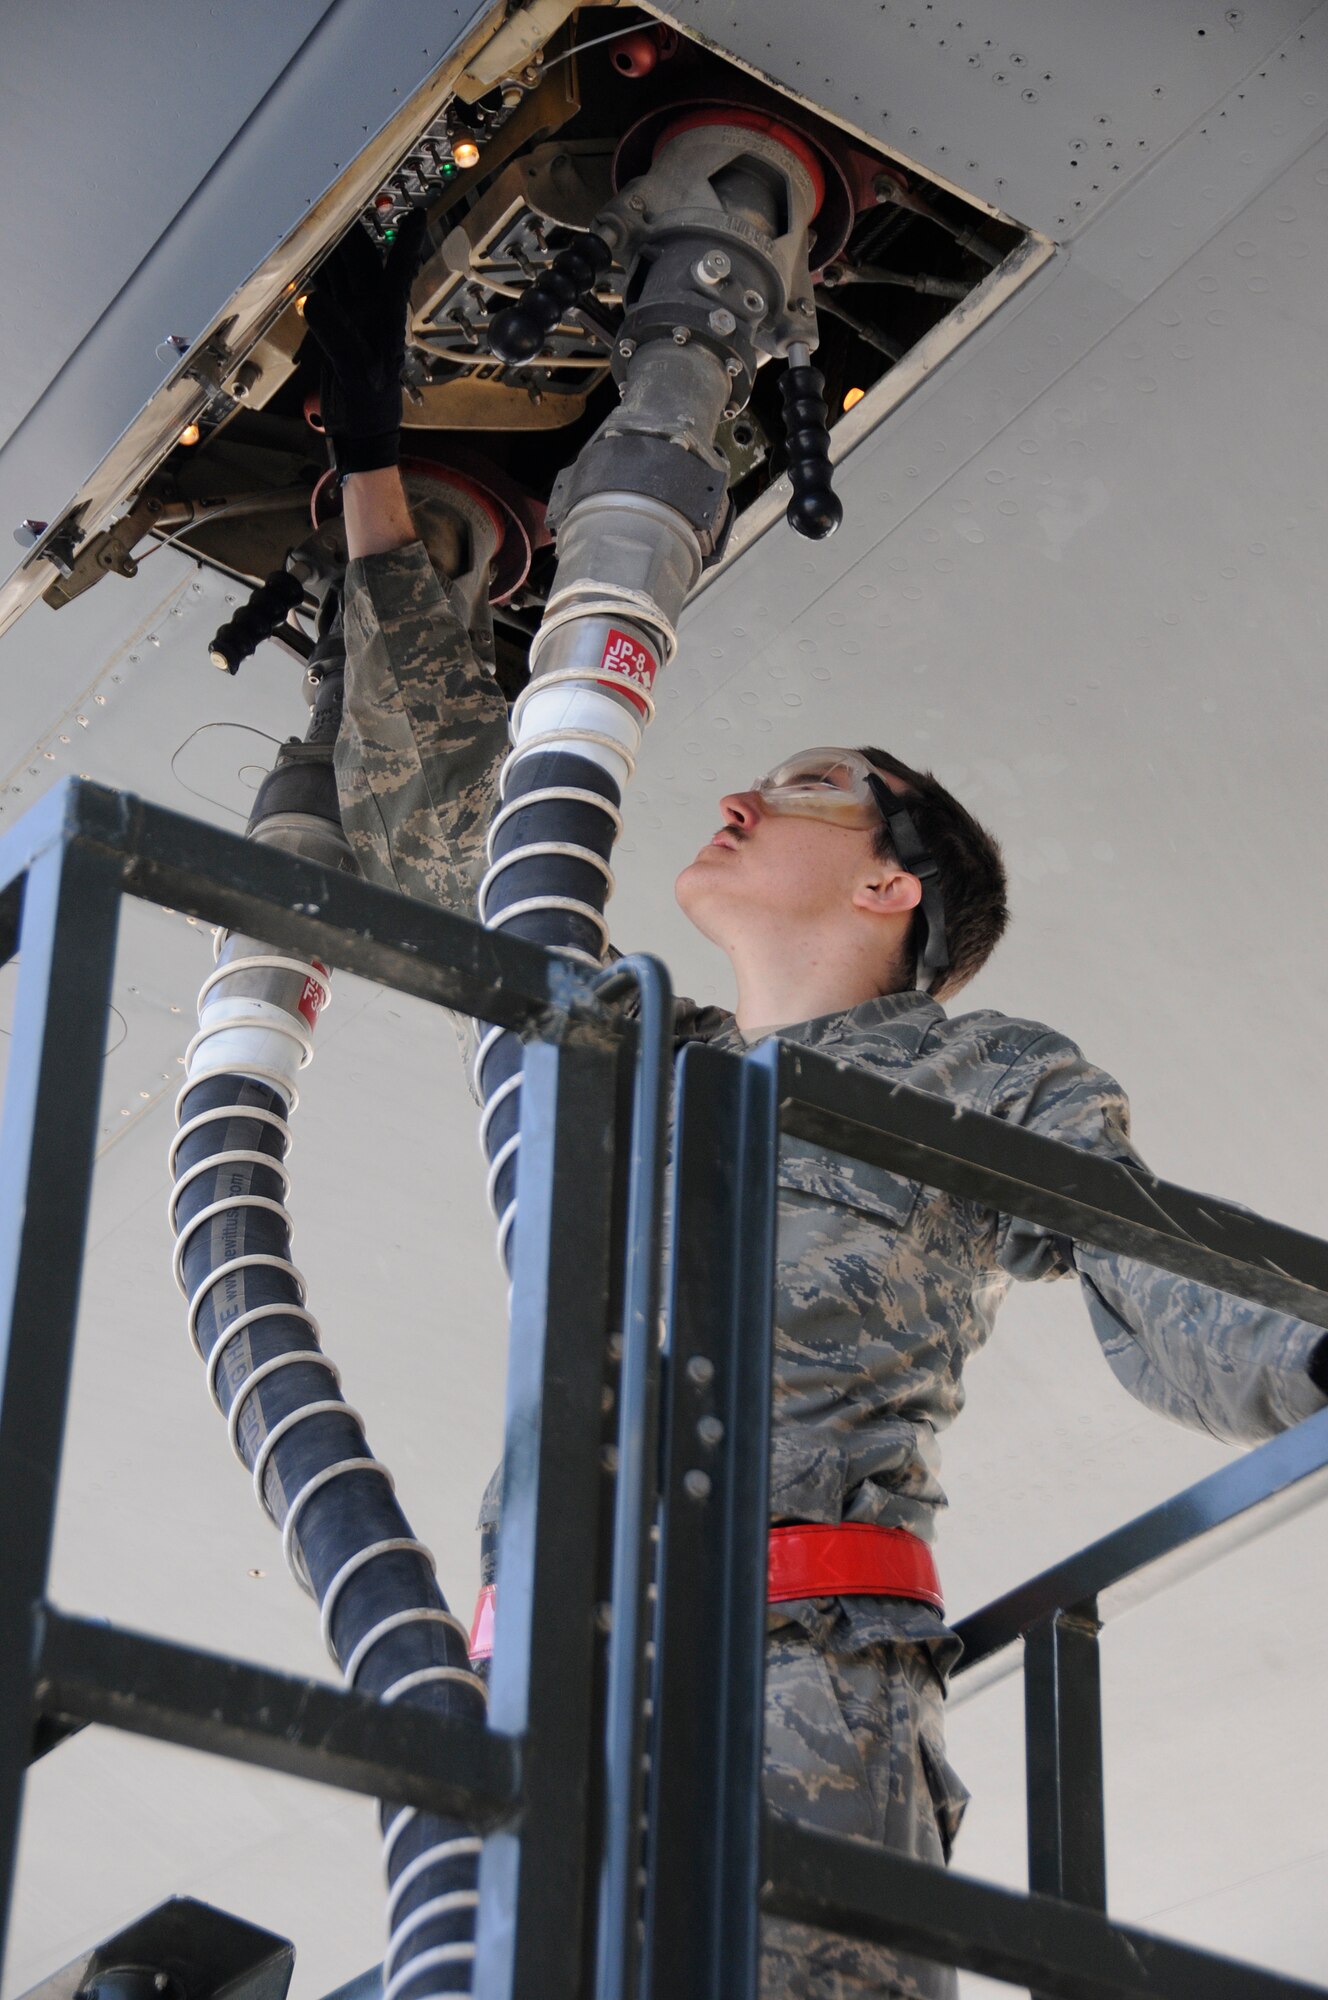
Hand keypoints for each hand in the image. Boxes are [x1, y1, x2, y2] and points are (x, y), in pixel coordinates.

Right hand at [302, 209, 427, 474]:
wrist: (360, 431)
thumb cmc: (369, 406)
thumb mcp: (356, 372)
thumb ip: (338, 336)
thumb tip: (316, 299)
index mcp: (386, 318)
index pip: (397, 269)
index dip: (406, 241)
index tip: (416, 211)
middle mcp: (373, 312)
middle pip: (363, 260)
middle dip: (354, 229)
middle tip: (341, 195)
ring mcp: (355, 319)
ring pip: (344, 272)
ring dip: (332, 246)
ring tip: (319, 215)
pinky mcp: (338, 328)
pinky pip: (328, 291)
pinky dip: (318, 272)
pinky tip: (308, 255)